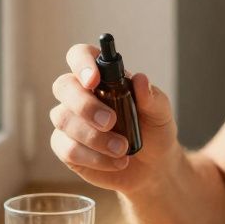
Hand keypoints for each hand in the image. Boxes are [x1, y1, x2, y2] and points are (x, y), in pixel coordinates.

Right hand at [49, 45, 178, 194]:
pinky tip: (116, 161)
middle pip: (63, 86)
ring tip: (123, 148)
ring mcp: (70, 122)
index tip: (94, 80)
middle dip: (84, 104)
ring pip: (64, 120)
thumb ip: (152, 97)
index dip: (82, 63)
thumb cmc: (154, 131)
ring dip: (95, 137)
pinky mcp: (67, 149)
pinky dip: (94, 158)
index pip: (79, 56)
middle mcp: (80, 95)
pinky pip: (68, 149)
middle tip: (110, 122)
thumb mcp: (161, 113)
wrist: (154, 167)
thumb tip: (140, 79)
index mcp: (102, 77)